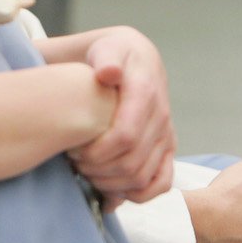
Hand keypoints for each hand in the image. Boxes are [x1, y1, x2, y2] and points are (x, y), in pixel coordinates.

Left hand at [66, 27, 175, 207]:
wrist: (134, 59)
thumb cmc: (111, 54)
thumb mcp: (106, 48)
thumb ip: (106, 59)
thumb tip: (109, 73)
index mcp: (146, 92)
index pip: (125, 136)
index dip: (97, 152)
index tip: (73, 151)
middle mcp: (161, 116)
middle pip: (132, 163)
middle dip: (97, 170)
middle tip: (74, 164)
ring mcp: (167, 134)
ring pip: (144, 178)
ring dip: (112, 184)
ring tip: (87, 174)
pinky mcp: (168, 148)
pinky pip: (162, 183)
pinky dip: (137, 194)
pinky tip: (112, 189)